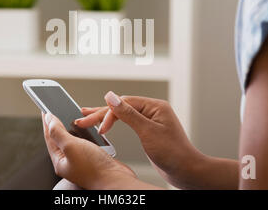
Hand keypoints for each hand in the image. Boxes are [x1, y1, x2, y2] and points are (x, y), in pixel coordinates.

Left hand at [42, 112, 137, 189]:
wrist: (116, 180)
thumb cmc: (94, 168)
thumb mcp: (71, 146)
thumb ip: (58, 132)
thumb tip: (49, 119)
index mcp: (60, 161)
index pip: (49, 137)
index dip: (47, 122)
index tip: (46, 109)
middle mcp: (69, 161)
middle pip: (60, 138)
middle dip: (59, 123)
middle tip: (57, 110)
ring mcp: (81, 160)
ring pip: (74, 139)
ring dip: (73, 127)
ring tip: (70, 116)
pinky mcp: (93, 157)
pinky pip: (86, 142)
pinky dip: (85, 133)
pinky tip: (88, 128)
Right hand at [75, 92, 205, 188]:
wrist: (186, 171)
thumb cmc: (173, 153)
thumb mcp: (147, 131)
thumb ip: (128, 114)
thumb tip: (111, 96)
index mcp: (154, 106)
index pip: (124, 103)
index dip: (108, 114)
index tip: (99, 128)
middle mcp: (152, 111)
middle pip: (121, 107)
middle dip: (100, 113)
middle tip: (81, 119)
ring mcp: (150, 120)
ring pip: (122, 114)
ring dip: (104, 117)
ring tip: (87, 116)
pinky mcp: (148, 130)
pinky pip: (127, 122)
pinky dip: (114, 123)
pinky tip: (105, 124)